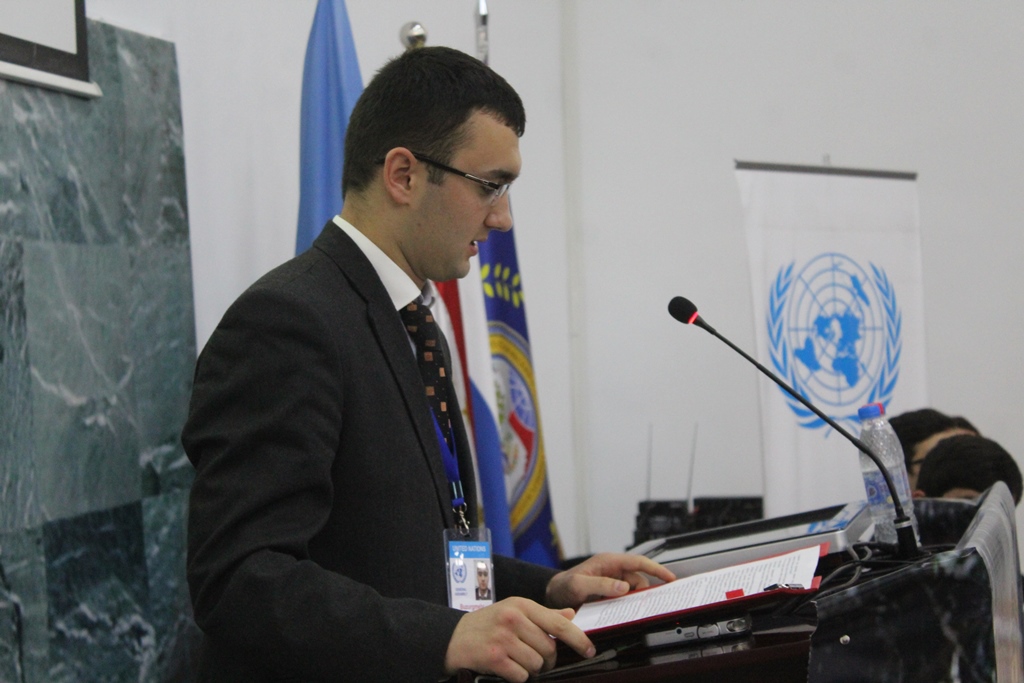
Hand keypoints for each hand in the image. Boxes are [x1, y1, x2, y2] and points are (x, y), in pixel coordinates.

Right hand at [443, 597, 594, 681]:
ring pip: (537, 664)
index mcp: (521, 605)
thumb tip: (571, 614)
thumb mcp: (513, 610)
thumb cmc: (487, 624)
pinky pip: (521, 675)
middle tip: (537, 660)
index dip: (578, 638)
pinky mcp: (494, 657)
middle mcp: (513, 619)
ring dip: (532, 669)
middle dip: (548, 660)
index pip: (559, 623)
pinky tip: (507, 669)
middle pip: (549, 648)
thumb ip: (543, 614)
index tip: (590, 650)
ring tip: (518, 662)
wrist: (452, 637)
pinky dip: (518, 677)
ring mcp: (503, 638)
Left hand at [545, 552, 675, 608]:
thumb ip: (600, 584)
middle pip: (639, 580)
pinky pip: (625, 600)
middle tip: (653, 605)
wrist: (553, 596)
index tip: (671, 578)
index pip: (638, 562)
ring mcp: (612, 584)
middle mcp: (613, 571)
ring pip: (633, 592)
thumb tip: (624, 587)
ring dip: (636, 601)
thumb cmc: (563, 585)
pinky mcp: (610, 596)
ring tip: (636, 612)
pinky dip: (628, 607)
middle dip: (646, 591)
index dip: (656, 569)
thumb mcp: (579, 584)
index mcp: (609, 562)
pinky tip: (627, 614)